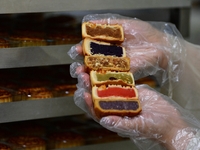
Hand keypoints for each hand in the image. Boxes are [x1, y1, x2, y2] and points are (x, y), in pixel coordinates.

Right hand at [69, 14, 184, 83]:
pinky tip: (94, 83)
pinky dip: (102, 82)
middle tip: (77, 67)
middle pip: (92, 62)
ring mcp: (116, 67)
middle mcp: (110, 57)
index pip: (92, 48)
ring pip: (99, 72)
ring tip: (82, 75)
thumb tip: (88, 23)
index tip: (77, 50)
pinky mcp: (123, 76)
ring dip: (88, 75)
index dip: (83, 49)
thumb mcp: (125, 25)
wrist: (160, 47)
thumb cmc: (144, 34)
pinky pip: (111, 80)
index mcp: (108, 45)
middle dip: (82, 65)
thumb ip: (107, 23)